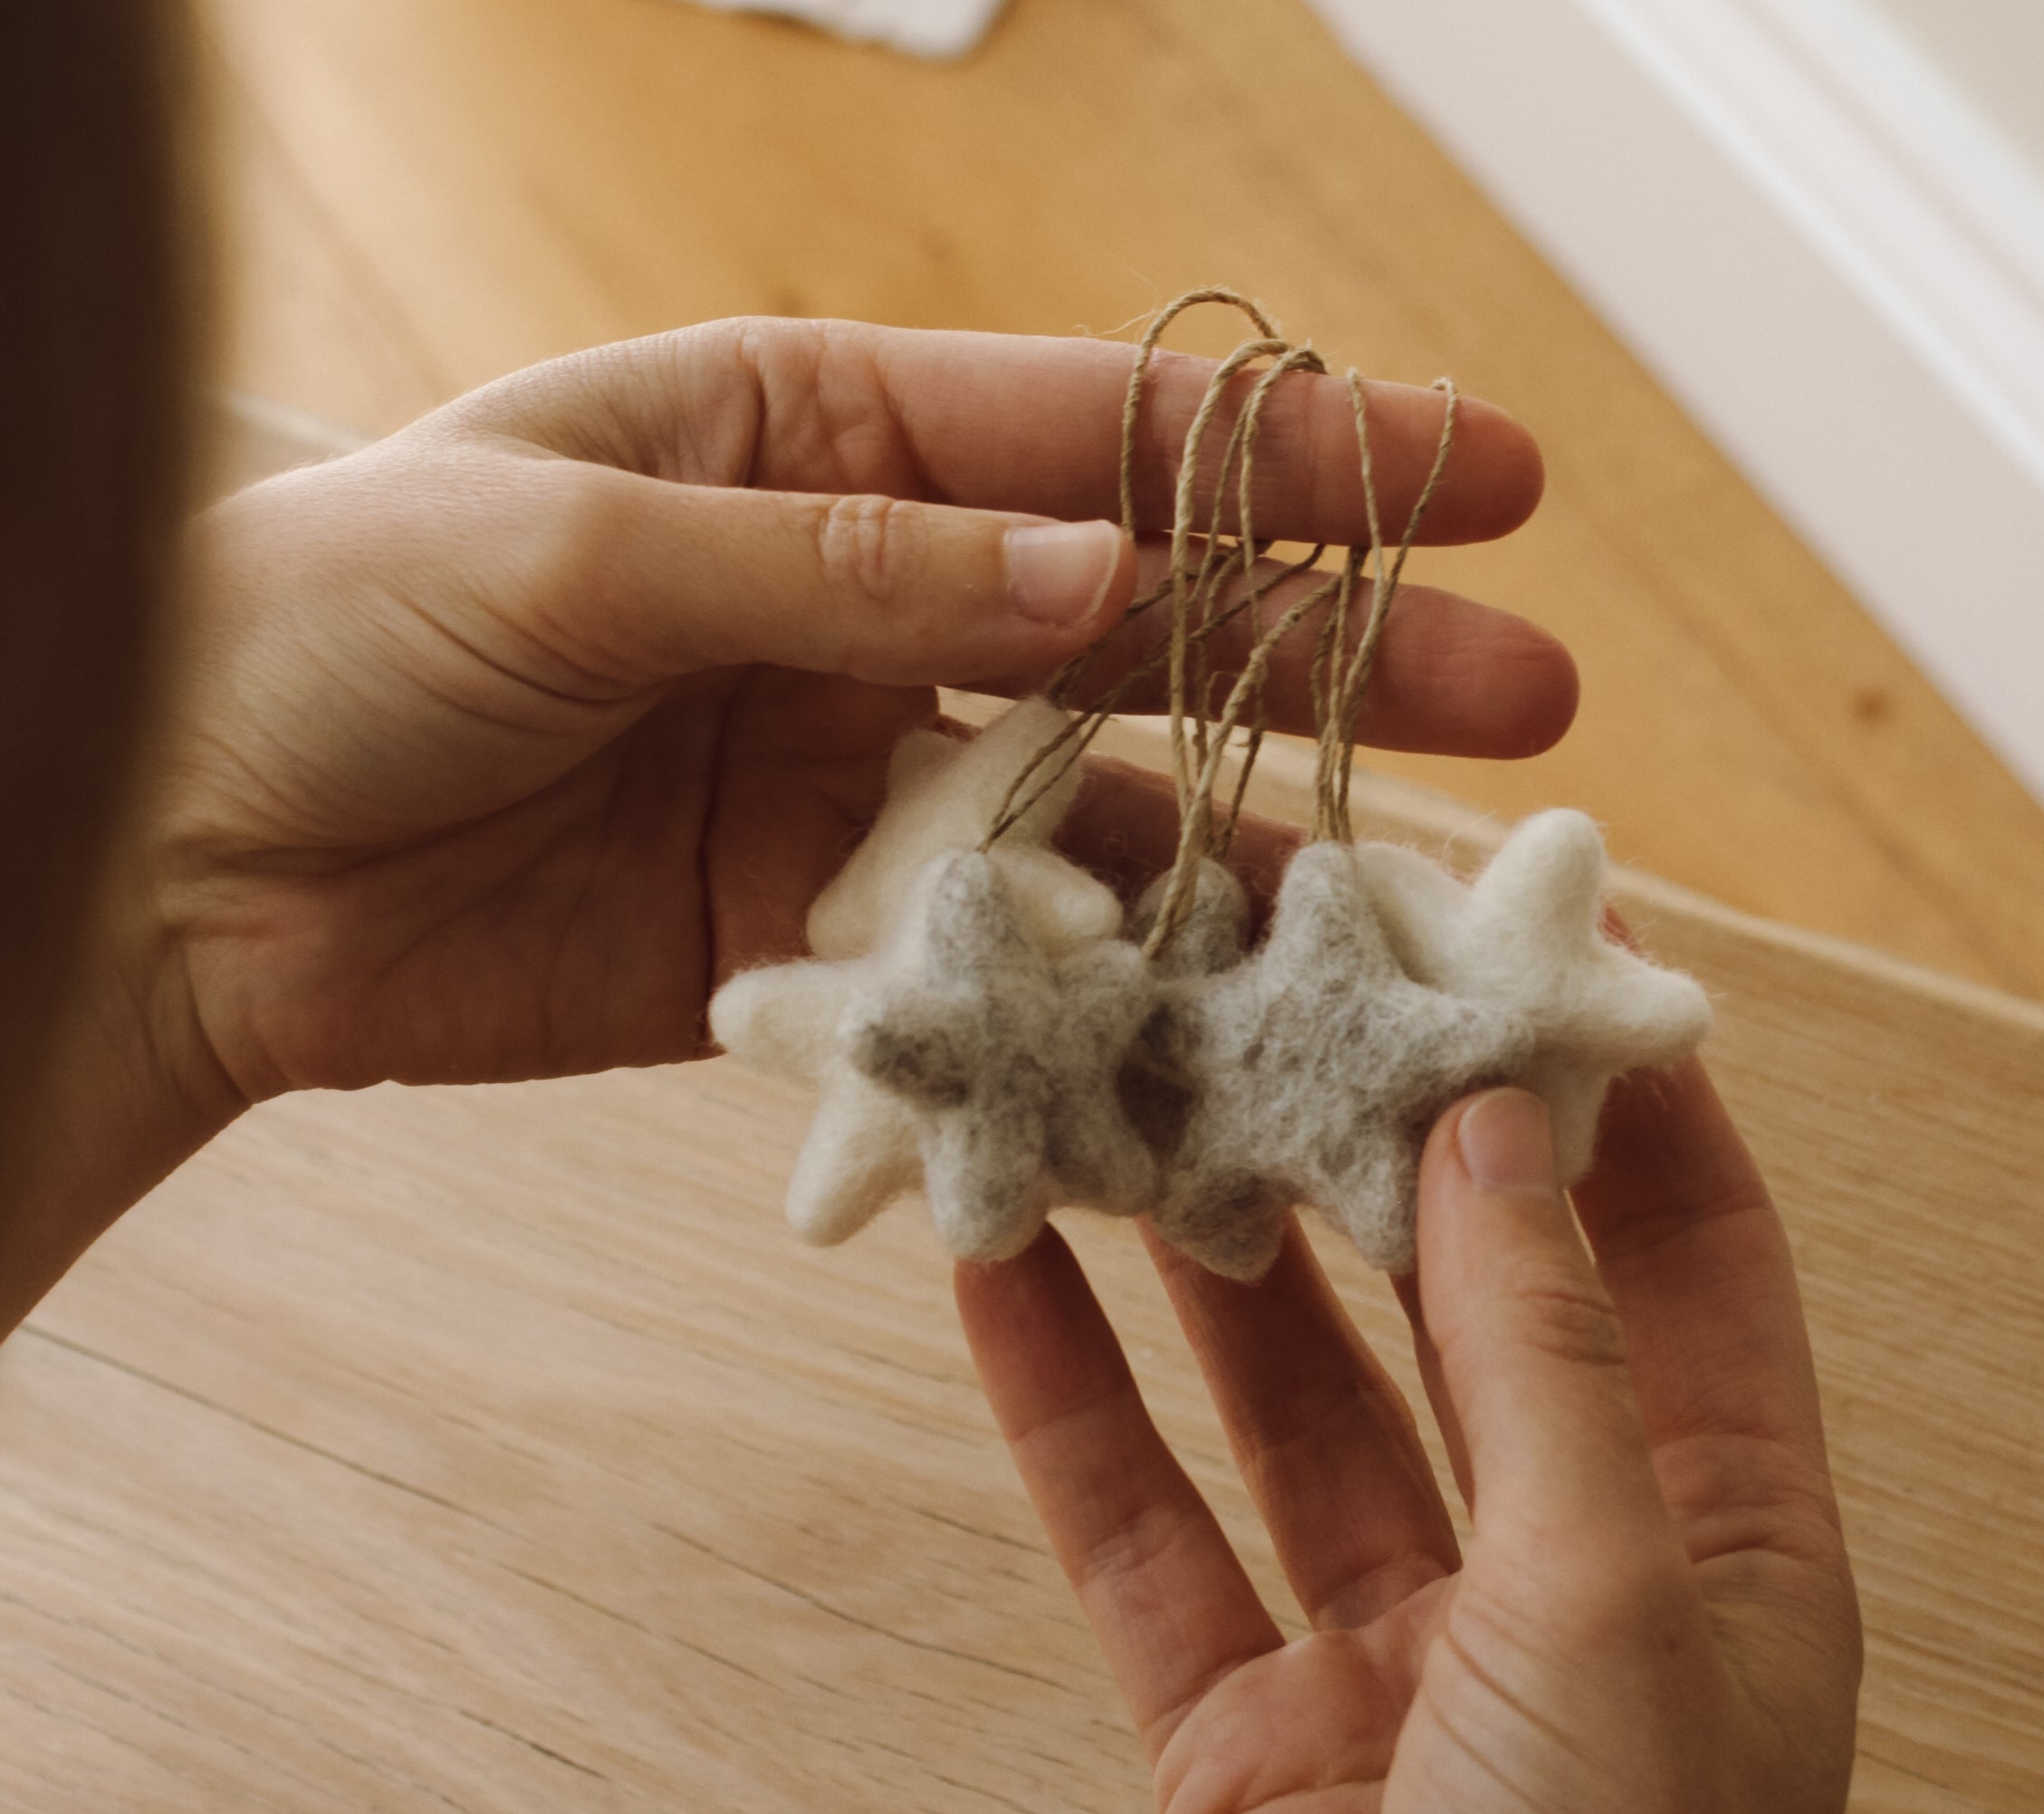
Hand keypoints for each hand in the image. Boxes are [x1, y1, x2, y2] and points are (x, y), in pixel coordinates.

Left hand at [161, 317, 1565, 1101]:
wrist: (170, 858)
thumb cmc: (321, 625)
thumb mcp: (583, 541)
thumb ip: (850, 565)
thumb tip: (1098, 582)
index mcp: (809, 434)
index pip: (1100, 430)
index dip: (1300, 452)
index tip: (1486, 467)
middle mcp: (861, 593)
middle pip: (1151, 616)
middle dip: (1338, 647)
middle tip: (1525, 688)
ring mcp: (850, 767)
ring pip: (1097, 797)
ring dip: (1243, 840)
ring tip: (1401, 894)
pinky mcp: (821, 925)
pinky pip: (998, 945)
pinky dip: (1095, 978)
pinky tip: (1213, 1009)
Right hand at [955, 1066, 1860, 1810]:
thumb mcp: (1614, 1611)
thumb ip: (1544, 1360)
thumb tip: (1497, 1126)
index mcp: (1719, 1556)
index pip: (1683, 1262)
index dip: (1610, 1098)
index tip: (1518, 942)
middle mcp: (1562, 1587)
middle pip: (1458, 1308)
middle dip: (1369, 1146)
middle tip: (1284, 978)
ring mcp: (1388, 1661)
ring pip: (1279, 1399)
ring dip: (1197, 1251)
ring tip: (1124, 1083)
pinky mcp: (1231, 1737)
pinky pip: (1135, 1531)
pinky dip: (1063, 1403)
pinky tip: (1000, 1271)